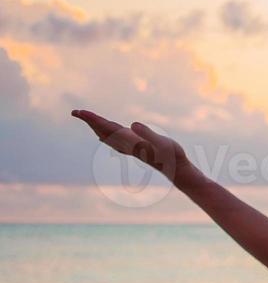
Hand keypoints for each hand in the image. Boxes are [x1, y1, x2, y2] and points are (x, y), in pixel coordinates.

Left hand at [72, 110, 193, 183]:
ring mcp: (131, 147)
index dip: (94, 119)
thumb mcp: (163, 142)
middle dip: (90, 121)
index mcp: (130, 140)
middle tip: (74, 112)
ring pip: (108, 136)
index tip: (80, 112)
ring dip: (96, 127)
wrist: (178, 171)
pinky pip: (115, 141)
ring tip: (85, 119)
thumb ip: (148, 133)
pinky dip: (106, 136)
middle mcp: (127, 144)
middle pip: (104, 131)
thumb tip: (132, 125)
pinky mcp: (137, 149)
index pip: (108, 127)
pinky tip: (103, 137)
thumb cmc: (173, 156)